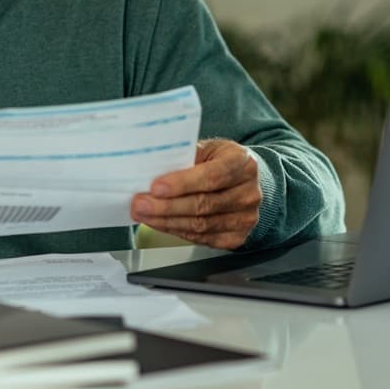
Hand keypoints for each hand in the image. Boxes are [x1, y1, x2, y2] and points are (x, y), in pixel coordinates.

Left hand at [130, 139, 260, 248]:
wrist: (244, 182)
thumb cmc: (221, 162)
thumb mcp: (208, 149)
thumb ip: (185, 157)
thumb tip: (151, 168)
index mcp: (243, 163)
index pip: (211, 176)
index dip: (182, 184)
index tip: (155, 187)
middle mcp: (249, 192)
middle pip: (203, 204)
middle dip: (166, 206)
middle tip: (140, 204)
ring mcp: (245, 218)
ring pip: (200, 225)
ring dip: (166, 221)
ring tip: (144, 214)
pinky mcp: (237, 237)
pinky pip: (202, 239)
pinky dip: (177, 231)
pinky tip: (160, 223)